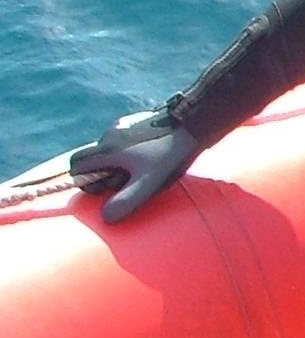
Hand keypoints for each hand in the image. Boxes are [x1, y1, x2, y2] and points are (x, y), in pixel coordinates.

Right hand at [70, 108, 201, 223]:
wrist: (194, 122)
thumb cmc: (170, 154)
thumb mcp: (149, 182)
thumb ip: (126, 200)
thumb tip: (105, 218)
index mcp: (107, 148)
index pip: (76, 164)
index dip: (84, 180)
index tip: (104, 188)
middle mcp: (110, 133)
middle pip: (94, 158)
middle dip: (105, 173)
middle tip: (129, 180)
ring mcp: (124, 124)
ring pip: (111, 149)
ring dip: (120, 162)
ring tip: (146, 169)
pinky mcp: (138, 120)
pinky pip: (126, 139)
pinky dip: (132, 150)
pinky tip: (153, 155)